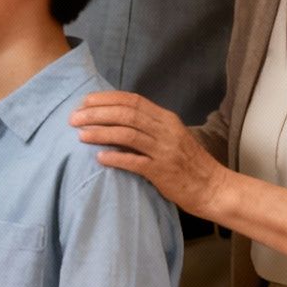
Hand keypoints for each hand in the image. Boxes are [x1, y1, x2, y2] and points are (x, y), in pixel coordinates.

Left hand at [70, 91, 226, 216]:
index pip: (132, 100)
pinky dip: (115, 158)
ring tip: (80, 135)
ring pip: (128, 135)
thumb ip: (147, 127)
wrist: (213, 188)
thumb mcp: (170, 137)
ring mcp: (165, 151)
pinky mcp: (163, 172)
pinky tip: (99, 158)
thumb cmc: (188, 163)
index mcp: (166, 119)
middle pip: (126, 114)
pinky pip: (135, 162)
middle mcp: (166, 131)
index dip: (106, 99)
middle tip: (74, 118)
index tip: (85, 102)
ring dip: (101, 133)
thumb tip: (113, 120)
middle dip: (97, 114)